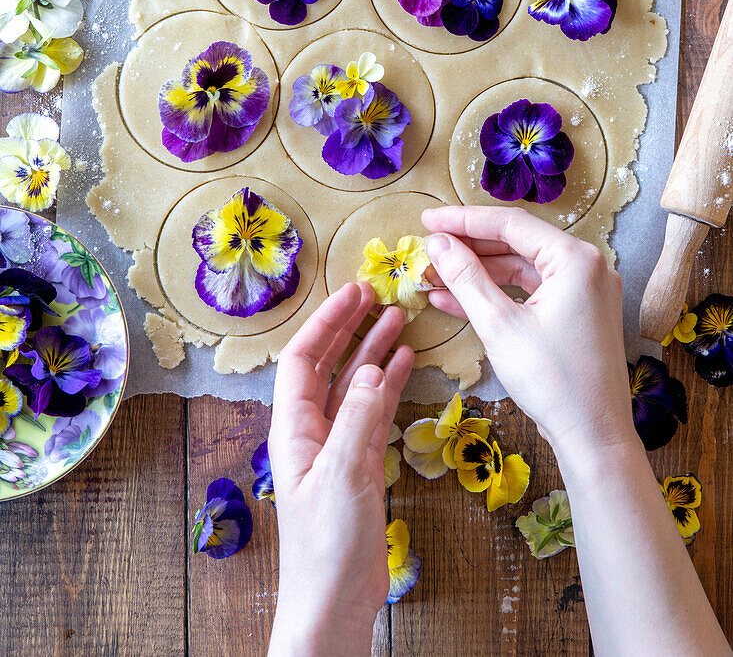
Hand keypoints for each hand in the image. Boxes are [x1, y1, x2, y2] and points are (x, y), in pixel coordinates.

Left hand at [267, 282, 413, 656]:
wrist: (334, 604)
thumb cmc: (328, 546)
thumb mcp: (343, 475)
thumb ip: (358, 419)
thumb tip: (371, 369)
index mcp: (294, 428)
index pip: (304, 359)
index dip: (328, 323)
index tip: (355, 293)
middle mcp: (311, 430)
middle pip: (327, 365)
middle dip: (349, 328)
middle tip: (376, 295)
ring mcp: (336, 446)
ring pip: (353, 385)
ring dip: (372, 352)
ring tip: (398, 319)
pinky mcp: (358, 464)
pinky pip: (371, 412)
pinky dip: (387, 385)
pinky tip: (404, 365)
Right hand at [422, 206, 635, 458]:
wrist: (594, 438)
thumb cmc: (553, 381)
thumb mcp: (500, 325)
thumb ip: (466, 277)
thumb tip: (437, 243)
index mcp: (576, 259)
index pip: (511, 224)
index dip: (463, 220)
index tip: (427, 219)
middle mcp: (587, 266)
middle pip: (516, 243)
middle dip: (468, 247)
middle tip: (427, 247)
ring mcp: (584, 291)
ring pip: (520, 269)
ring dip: (477, 273)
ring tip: (433, 276)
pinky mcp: (577, 314)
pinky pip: (530, 293)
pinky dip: (496, 295)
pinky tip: (454, 300)